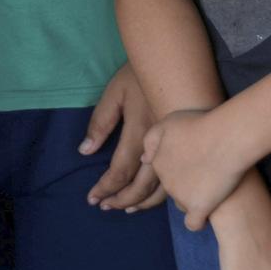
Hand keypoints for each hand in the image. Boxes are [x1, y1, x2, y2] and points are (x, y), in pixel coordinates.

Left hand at [82, 64, 165, 211]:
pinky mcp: (185, 147)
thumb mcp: (115, 93)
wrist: (178, 61)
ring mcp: (176, 148)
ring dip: (142, 202)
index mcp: (139, 132)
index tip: (92, 198)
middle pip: (140, 186)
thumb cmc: (141, 74)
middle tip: (105, 206)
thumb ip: (100, 123)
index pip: (120, 171)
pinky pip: (175, 178)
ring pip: (161, 187)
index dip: (105, 187)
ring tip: (126, 208)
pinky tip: (153, 197)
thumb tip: (85, 151)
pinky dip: (162, 194)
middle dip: (121, 200)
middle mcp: (159, 146)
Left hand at [142, 106, 250, 228]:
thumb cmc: (201, 123)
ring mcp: (181, 196)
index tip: (192, 160)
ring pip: (183, 204)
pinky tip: (207, 212)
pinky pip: (193, 224)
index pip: (161, 173)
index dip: (176, 168)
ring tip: (213, 184)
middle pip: (172, 189)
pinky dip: (199, 220)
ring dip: (194, 198)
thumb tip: (144, 160)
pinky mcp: (199, 208)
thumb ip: (152, 139)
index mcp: (158, 161)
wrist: (226, 137)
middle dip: (185, 183)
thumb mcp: (169, 121)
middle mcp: (165, 181)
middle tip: (206, 169)